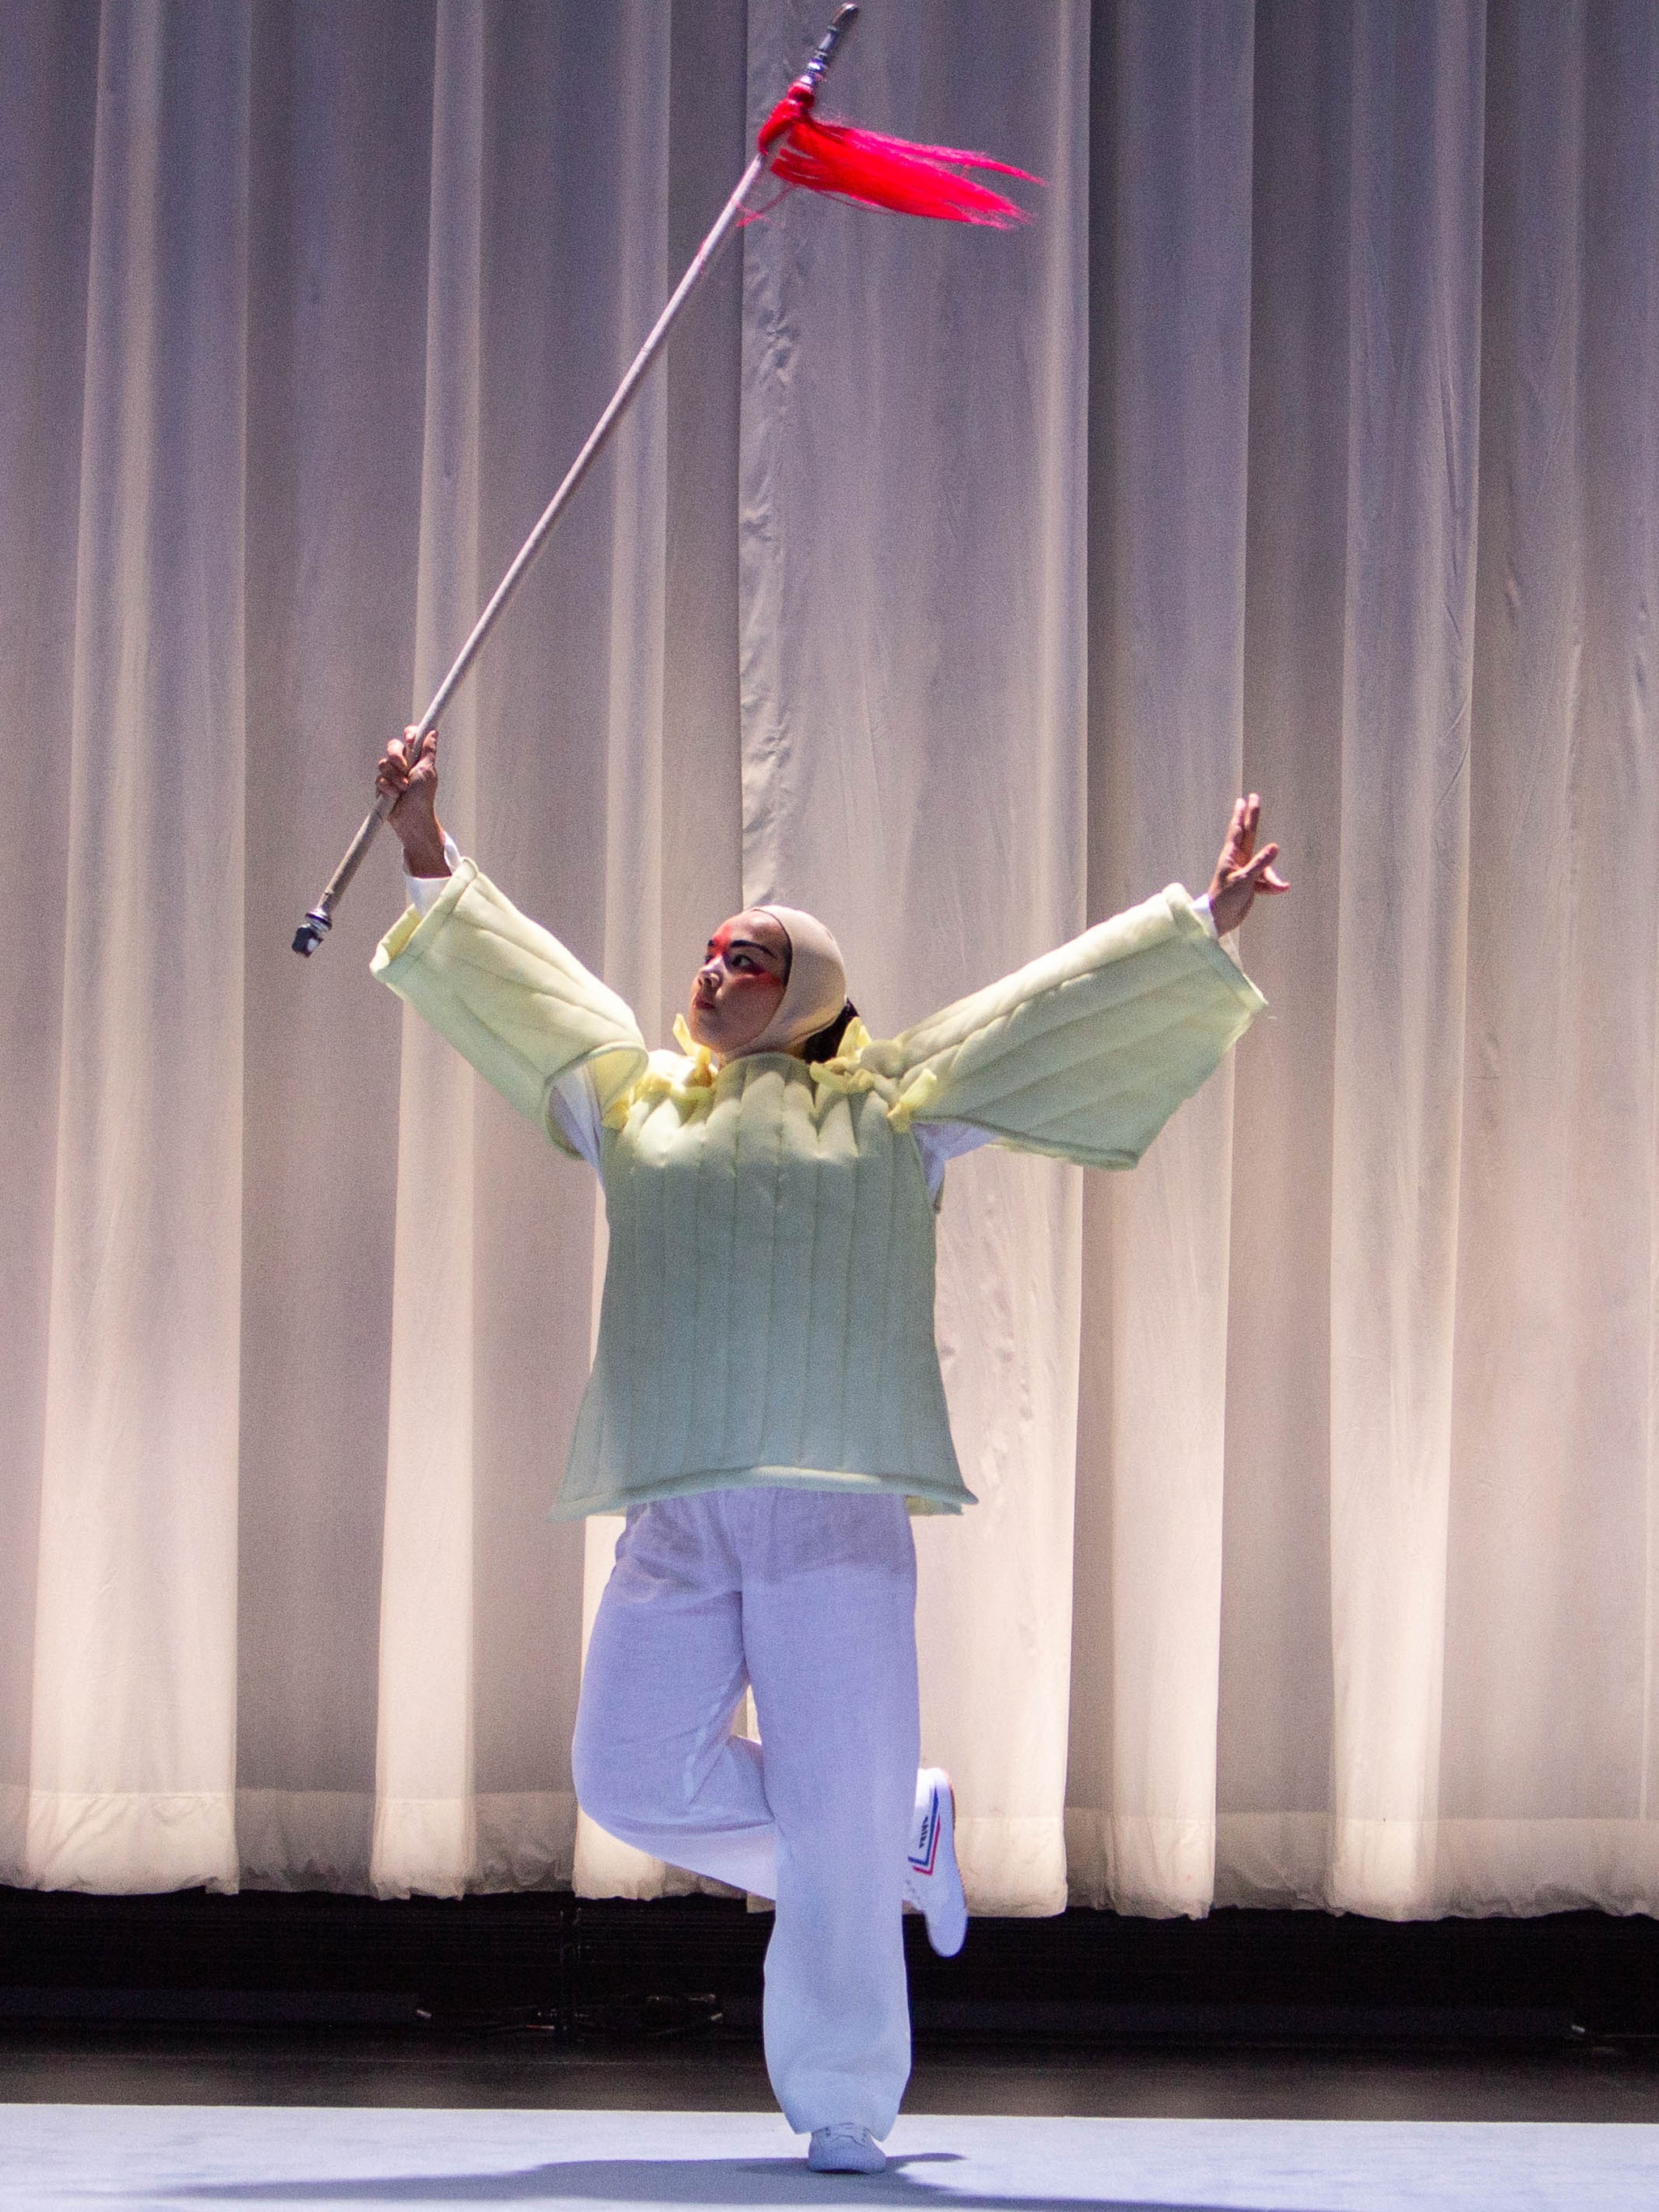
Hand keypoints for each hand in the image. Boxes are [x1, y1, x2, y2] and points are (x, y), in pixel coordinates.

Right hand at [376, 725, 449, 877]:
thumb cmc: (424, 797)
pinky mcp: (382, 786)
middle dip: (396, 757)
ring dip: (395, 777)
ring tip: (404, 789)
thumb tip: (433, 732)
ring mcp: (391, 774)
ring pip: (384, 764)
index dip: (408, 735)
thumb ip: (428, 750)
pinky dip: (388, 788)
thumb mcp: (428, 770)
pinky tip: (395, 796)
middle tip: (404, 768)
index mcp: (415, 757)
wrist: (413, 818)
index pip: (410, 737)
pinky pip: (379, 779)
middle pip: (392, 746)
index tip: (410, 740)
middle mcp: (403, 763)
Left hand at [1207, 792, 1288, 935]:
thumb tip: (1275, 847)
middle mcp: (1239, 859)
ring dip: (1273, 876)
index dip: (1243, 814)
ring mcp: (1245, 870)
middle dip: (1252, 816)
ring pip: (1265, 865)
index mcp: (1232, 856)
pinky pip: (1266, 881)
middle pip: (1249, 833)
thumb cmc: (1226, 898)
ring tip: (1280, 887)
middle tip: (1253, 796)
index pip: (1240, 829)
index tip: (1245, 799)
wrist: (1221, 920)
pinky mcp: (1251, 883)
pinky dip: (1272, 886)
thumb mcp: (1244, 880)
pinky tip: (1277, 890)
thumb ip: (1260, 863)